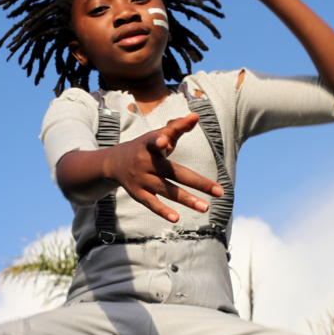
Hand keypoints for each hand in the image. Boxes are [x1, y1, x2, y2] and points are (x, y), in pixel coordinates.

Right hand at [104, 112, 222, 222]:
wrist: (114, 162)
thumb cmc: (145, 147)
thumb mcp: (157, 134)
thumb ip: (177, 127)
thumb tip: (196, 116)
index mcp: (150, 144)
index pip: (155, 141)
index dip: (160, 141)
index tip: (165, 141)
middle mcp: (145, 162)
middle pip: (174, 172)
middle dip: (198, 182)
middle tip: (219, 192)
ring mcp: (141, 179)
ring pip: (167, 190)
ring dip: (187, 200)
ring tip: (205, 207)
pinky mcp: (138, 193)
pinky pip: (152, 203)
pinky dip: (163, 211)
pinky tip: (177, 218)